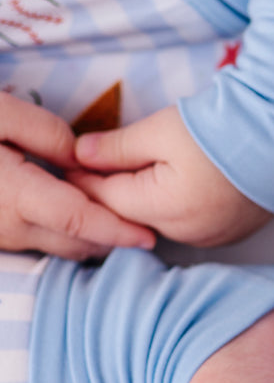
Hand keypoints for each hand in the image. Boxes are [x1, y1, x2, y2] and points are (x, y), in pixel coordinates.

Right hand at [0, 93, 155, 258]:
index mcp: (14, 195)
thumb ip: (46, 133)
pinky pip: (37, 243)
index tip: (150, 236)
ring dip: (90, 239)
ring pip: (59, 248)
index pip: (81, 223)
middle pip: (77, 244)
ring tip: (117, 218)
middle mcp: (8, 226)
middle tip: (143, 221)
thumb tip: (81, 158)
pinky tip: (77, 215)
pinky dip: (64, 235)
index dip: (119, 232)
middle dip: (112, 238)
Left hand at [71, 106, 272, 246]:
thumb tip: (80, 155)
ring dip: (146, 200)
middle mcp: (188, 233)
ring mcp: (213, 237)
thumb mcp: (160, 130)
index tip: (65, 164)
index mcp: (165, 209)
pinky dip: (176, 207)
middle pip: (134, 216)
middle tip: (96, 165)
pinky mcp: (232, 233)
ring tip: (139, 171)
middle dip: (113, 191)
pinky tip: (177, 183)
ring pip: (162, 222)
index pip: (106, 200)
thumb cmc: (222, 128)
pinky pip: (190, 225)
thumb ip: (115, 147)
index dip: (82, 180)